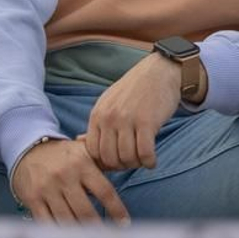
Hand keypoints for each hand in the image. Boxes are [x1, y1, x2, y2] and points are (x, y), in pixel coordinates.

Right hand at [11, 139, 129, 224]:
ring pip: (66, 219)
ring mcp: (47, 189)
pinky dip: (58, 232)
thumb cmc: (66, 155)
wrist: (29, 150)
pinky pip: (46, 221)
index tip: (125, 224)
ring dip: (79, 233)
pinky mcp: (32, 199)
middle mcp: (65, 177)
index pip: (105, 191)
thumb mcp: (86, 153)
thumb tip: (132, 169)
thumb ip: (105, 164)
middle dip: (98, 227)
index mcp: (83, 165)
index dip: (116, 210)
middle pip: (85, 210)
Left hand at [83, 53, 183, 171]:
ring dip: (136, 164)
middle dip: (121, 166)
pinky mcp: (147, 122)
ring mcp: (127, 120)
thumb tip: (79, 140)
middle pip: (109, 157)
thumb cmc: (135, 89)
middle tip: (132, 163)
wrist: (160, 71)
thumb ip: (97, 123)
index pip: (93, 152)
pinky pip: (144, 152)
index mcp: (97, 115)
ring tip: (143, 161)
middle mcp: (109, 118)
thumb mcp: (109, 102)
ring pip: (127, 157)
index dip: (105, 162)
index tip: (117, 162)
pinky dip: (149, 162)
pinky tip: (152, 161)